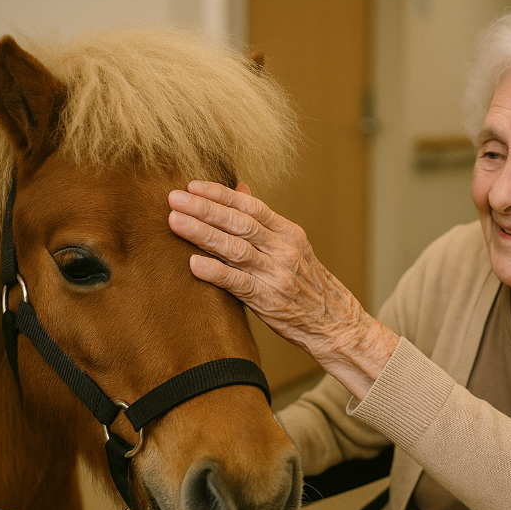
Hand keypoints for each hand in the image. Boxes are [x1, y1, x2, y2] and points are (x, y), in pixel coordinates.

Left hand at [167, 181, 397, 398]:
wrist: (336, 324)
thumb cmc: (308, 286)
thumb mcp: (293, 247)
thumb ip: (264, 221)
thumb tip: (240, 188)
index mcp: (289, 233)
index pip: (251, 206)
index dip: (220, 194)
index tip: (192, 185)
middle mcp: (284, 250)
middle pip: (240, 223)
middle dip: (205, 208)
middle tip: (174, 198)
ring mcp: (277, 274)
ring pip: (236, 249)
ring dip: (203, 234)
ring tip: (176, 222)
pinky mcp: (269, 300)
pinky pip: (238, 283)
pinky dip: (215, 272)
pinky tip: (194, 263)